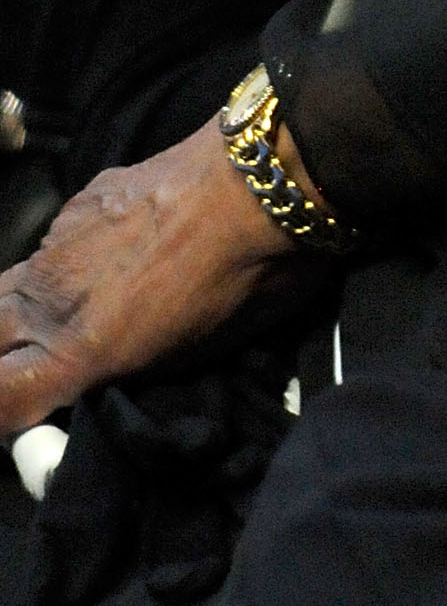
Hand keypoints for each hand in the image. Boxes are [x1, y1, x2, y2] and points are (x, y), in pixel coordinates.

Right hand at [0, 122, 291, 437]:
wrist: (262, 184)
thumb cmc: (248, 284)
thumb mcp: (188, 359)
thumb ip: (124, 374)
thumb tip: (102, 378)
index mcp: (76, 353)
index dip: (3, 419)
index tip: (25, 421)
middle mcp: (49, 300)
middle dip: (2, 354)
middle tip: (32, 364)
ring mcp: (58, 243)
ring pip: (10, 286)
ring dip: (25, 309)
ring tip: (66, 316)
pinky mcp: (80, 200)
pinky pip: (52, 243)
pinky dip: (65, 262)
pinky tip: (107, 257)